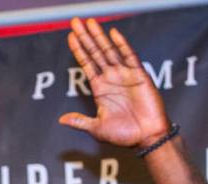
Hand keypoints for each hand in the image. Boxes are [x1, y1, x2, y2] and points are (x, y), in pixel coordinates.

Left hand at [59, 18, 170, 148]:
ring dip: (99, 36)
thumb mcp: (97, 128)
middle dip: (85, 37)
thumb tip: (61, 120)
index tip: (70, 36)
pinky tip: (113, 34)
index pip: (86, 64)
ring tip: (90, 22)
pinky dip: (121, 45)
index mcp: (100, 88)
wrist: (146, 137)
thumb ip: (80, 121)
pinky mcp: (139, 75)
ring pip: (109, 51)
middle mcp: (111, 78)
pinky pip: (129, 57)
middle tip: (75, 21)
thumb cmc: (124, 135)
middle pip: (95, 53)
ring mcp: (124, 75)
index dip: (78, 50)